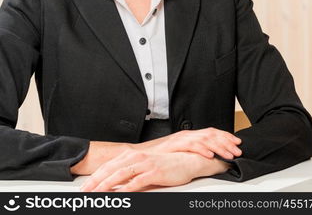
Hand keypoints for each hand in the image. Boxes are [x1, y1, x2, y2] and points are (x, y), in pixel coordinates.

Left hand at [80, 149, 229, 191]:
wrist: (187, 160)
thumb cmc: (166, 165)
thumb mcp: (145, 167)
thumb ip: (130, 174)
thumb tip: (115, 184)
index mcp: (132, 156)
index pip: (109, 166)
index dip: (95, 177)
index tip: (85, 187)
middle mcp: (136, 158)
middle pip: (111, 170)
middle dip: (95, 181)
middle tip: (84, 192)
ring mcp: (145, 164)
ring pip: (120, 175)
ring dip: (106, 185)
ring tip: (96, 194)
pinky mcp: (154, 172)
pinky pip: (137, 182)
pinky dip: (127, 188)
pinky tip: (119, 194)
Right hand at [139, 127, 241, 159]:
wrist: (145, 154)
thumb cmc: (164, 154)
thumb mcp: (183, 150)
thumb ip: (195, 150)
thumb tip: (211, 154)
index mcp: (191, 134)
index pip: (212, 132)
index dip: (226, 136)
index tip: (238, 142)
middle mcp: (189, 134)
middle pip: (212, 134)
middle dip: (227, 142)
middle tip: (238, 150)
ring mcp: (182, 138)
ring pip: (205, 139)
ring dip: (219, 147)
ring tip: (229, 154)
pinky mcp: (176, 144)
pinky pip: (191, 145)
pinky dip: (202, 149)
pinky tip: (210, 154)